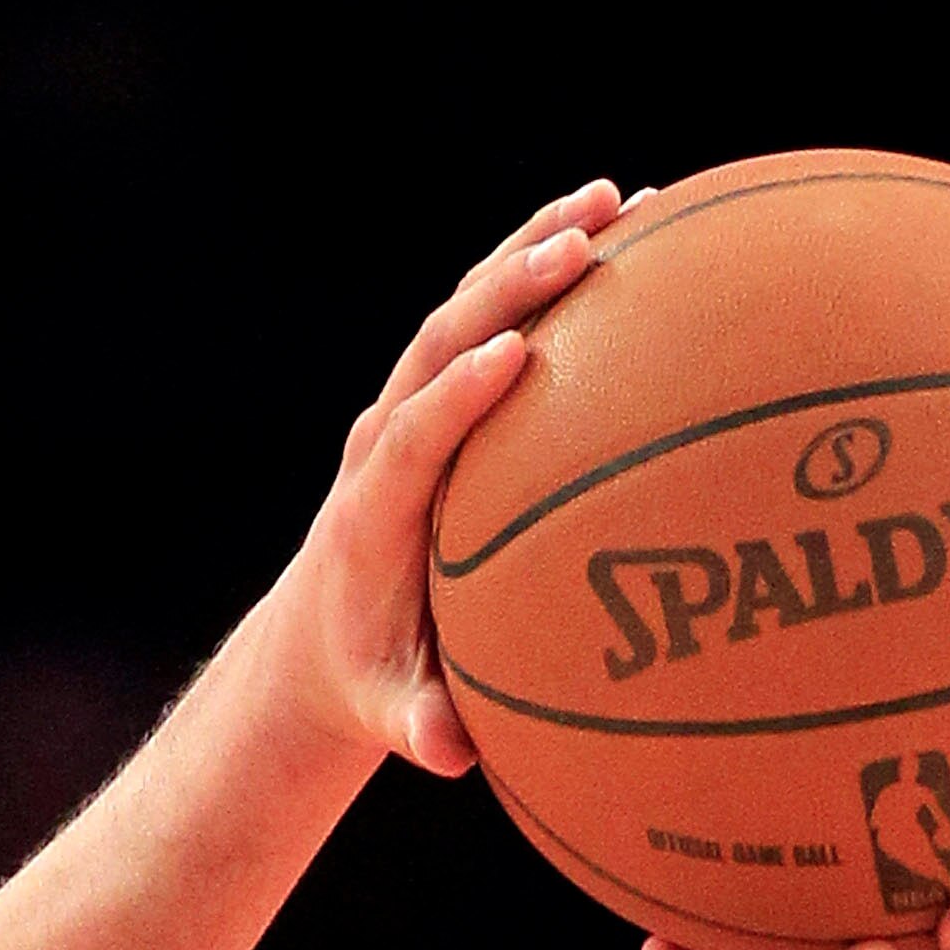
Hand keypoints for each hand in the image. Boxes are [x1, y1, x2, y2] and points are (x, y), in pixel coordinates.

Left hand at [271, 181, 631, 772]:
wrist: (322, 634)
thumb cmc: (372, 677)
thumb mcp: (388, 712)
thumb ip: (419, 725)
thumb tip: (451, 750)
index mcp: (374, 507)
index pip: (413, 432)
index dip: (457, 392)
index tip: (514, 353)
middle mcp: (388, 435)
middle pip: (442, 337)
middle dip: (508, 286)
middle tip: (585, 242)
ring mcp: (414, 404)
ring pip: (471, 305)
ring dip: (537, 246)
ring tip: (620, 199)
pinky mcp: (444, 395)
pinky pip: (498, 320)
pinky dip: (549, 272)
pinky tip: (627, 235)